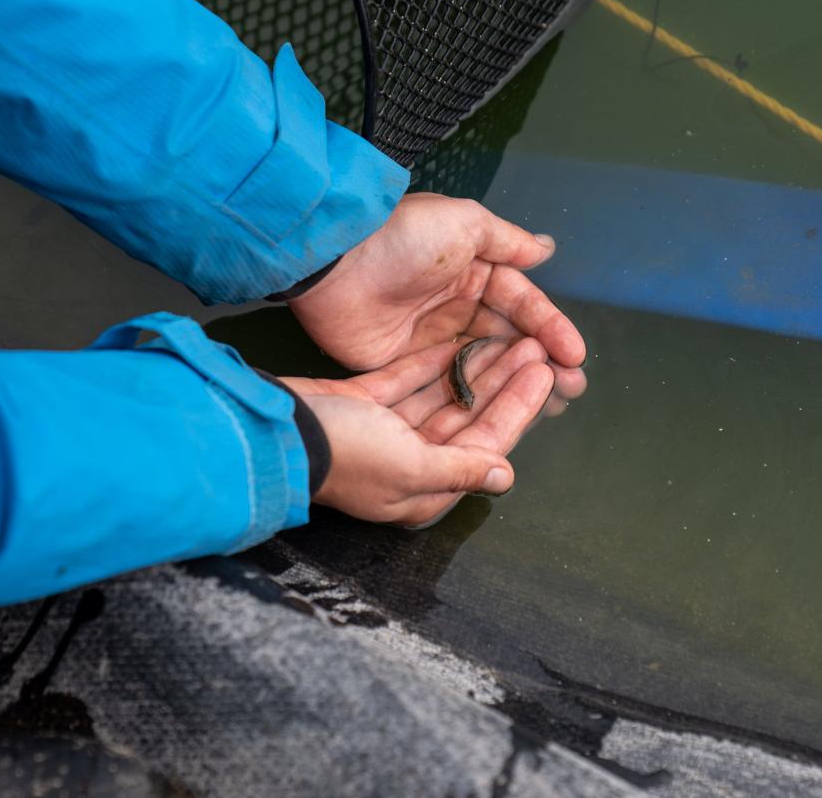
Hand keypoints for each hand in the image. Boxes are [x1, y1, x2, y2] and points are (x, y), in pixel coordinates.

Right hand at [282, 337, 554, 525]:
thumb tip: (506, 476)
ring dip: (473, 367)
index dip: (518, 408)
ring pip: (441, 396)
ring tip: (508, 335)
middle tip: (536, 347)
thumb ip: (461, 468)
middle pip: (468, 417)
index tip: (546, 374)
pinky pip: (406, 380)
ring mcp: (384, 432)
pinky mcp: (361, 404)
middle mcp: (409, 461)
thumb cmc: (347, 455)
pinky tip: (459, 339)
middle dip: (503, 382)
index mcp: (424, 486)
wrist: (276, 432)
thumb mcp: (411, 467)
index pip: (486, 443)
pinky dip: (431, 362)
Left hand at [288, 193, 586, 400]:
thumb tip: (546, 248)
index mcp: (473, 271)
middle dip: (542, 363)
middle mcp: (456, 307)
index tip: (574, 356)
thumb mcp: (463, 223)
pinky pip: (451, 384)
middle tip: (571, 389)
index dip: (550, 328)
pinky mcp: (406, 367)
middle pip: (509, 340)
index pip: (521, 303)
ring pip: (486, 366)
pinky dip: (478, 398)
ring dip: (517, 384)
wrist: (334, 265)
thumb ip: (506, 241)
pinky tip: (503, 414)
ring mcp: (432, 340)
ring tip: (551, 405)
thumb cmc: (401, 239)